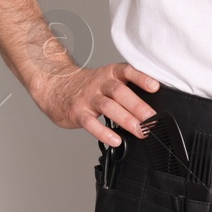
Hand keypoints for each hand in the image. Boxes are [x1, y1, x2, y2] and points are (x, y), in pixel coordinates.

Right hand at [30, 62, 160, 147]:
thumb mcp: (106, 79)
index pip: (126, 71)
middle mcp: (99, 84)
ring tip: (140, 131)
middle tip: (152, 118)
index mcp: (109, 74)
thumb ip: (126, 88)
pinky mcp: (78, 113)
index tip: (155, 86)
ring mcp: (88, 98)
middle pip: (119, 92)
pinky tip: (116, 140)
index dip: (141, 78)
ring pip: (108, 107)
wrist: (56, 86)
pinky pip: (91, 123)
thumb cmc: (88, 86)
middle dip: (138, 105)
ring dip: (126, 119)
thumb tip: (151, 105)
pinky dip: (104, 132)